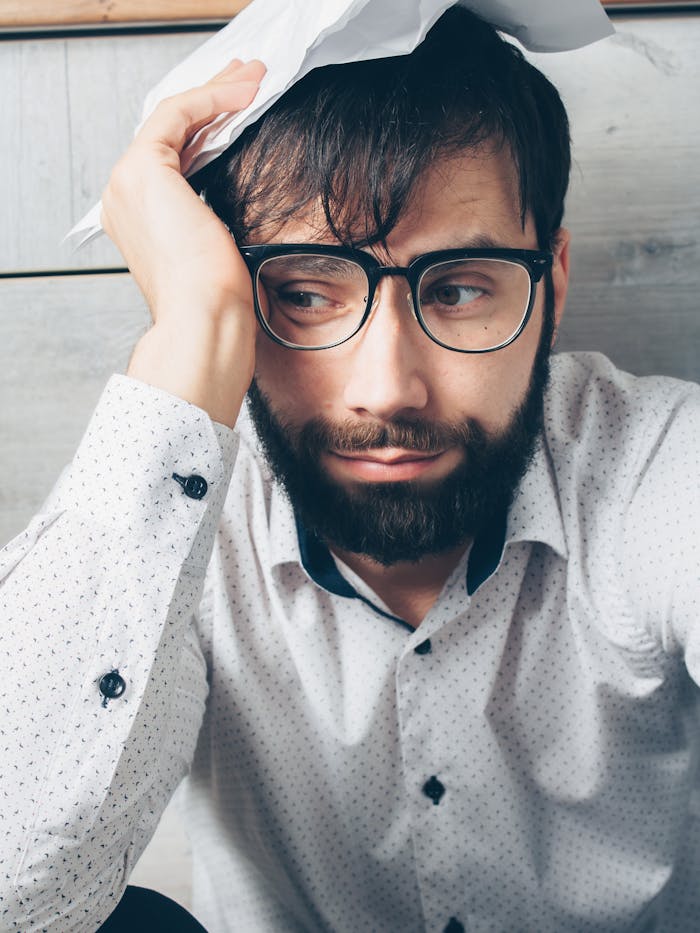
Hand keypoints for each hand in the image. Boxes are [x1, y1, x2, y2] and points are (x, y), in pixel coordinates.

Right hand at [101, 59, 265, 426]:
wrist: (205, 321)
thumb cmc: (216, 301)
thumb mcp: (217, 249)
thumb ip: (212, 217)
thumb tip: (237, 200)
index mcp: (139, 220)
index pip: (172, 157)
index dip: (206, 128)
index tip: (238, 111)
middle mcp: (125, 197)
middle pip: (171, 131)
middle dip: (211, 101)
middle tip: (244, 81)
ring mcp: (128, 182)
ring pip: (174, 117)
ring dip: (215, 90)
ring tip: (251, 76)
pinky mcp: (143, 170)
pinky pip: (178, 115)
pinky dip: (211, 97)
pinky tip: (242, 91)